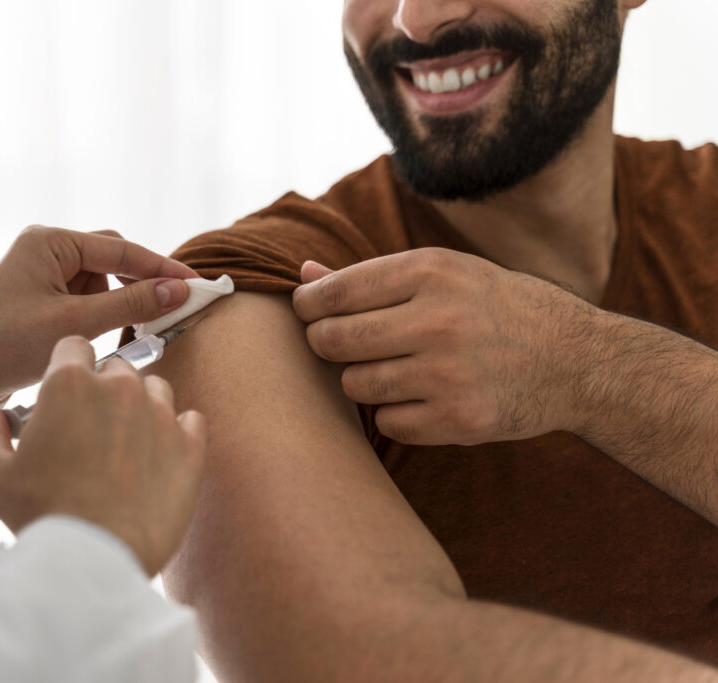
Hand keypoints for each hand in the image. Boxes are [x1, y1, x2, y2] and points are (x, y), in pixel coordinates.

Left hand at [0, 227, 196, 449]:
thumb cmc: (6, 347)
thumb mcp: (76, 324)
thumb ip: (131, 304)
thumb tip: (179, 289)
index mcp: (48, 242)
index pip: (120, 248)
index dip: (161, 267)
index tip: (196, 284)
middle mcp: (43, 249)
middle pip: (112, 260)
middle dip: (136, 287)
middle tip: (170, 310)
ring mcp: (40, 273)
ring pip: (100, 284)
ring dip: (115, 307)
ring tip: (118, 336)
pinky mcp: (39, 297)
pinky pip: (83, 299)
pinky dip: (98, 317)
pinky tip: (96, 339)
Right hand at [0, 336, 206, 575]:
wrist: (96, 557)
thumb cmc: (42, 515)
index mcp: (70, 384)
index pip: (74, 346)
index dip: (67, 365)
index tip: (65, 391)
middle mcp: (120, 388)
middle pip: (117, 366)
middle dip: (104, 388)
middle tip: (92, 426)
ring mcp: (160, 414)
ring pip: (155, 388)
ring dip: (141, 405)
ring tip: (127, 441)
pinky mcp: (190, 446)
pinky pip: (191, 420)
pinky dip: (177, 432)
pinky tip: (160, 454)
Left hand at [293, 248, 599, 445]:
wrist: (578, 361)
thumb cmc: (498, 309)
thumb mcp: (447, 274)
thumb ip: (372, 277)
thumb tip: (303, 274)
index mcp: (432, 272)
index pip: (334, 292)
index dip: (308, 304)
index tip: (309, 311)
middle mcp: (439, 320)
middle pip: (333, 340)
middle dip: (325, 343)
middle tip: (340, 343)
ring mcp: (449, 373)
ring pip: (355, 385)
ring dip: (363, 379)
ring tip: (395, 368)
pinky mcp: (459, 419)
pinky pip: (388, 422)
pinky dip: (397, 413)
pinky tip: (424, 397)